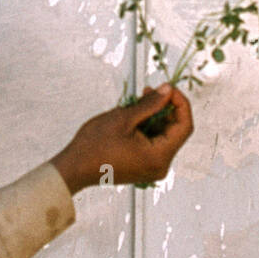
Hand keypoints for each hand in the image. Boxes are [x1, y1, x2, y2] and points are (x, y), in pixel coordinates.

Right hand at [49, 84, 193, 192]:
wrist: (74, 168)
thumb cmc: (95, 146)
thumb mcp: (124, 118)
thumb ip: (151, 103)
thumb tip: (168, 90)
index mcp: (159, 157)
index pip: (184, 126)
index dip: (180, 104)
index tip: (169, 88)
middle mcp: (160, 166)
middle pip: (175, 131)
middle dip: (167, 108)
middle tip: (152, 90)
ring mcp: (152, 168)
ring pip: (164, 136)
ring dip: (156, 116)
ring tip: (139, 100)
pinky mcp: (143, 166)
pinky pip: (154, 143)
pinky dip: (149, 127)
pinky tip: (136, 115)